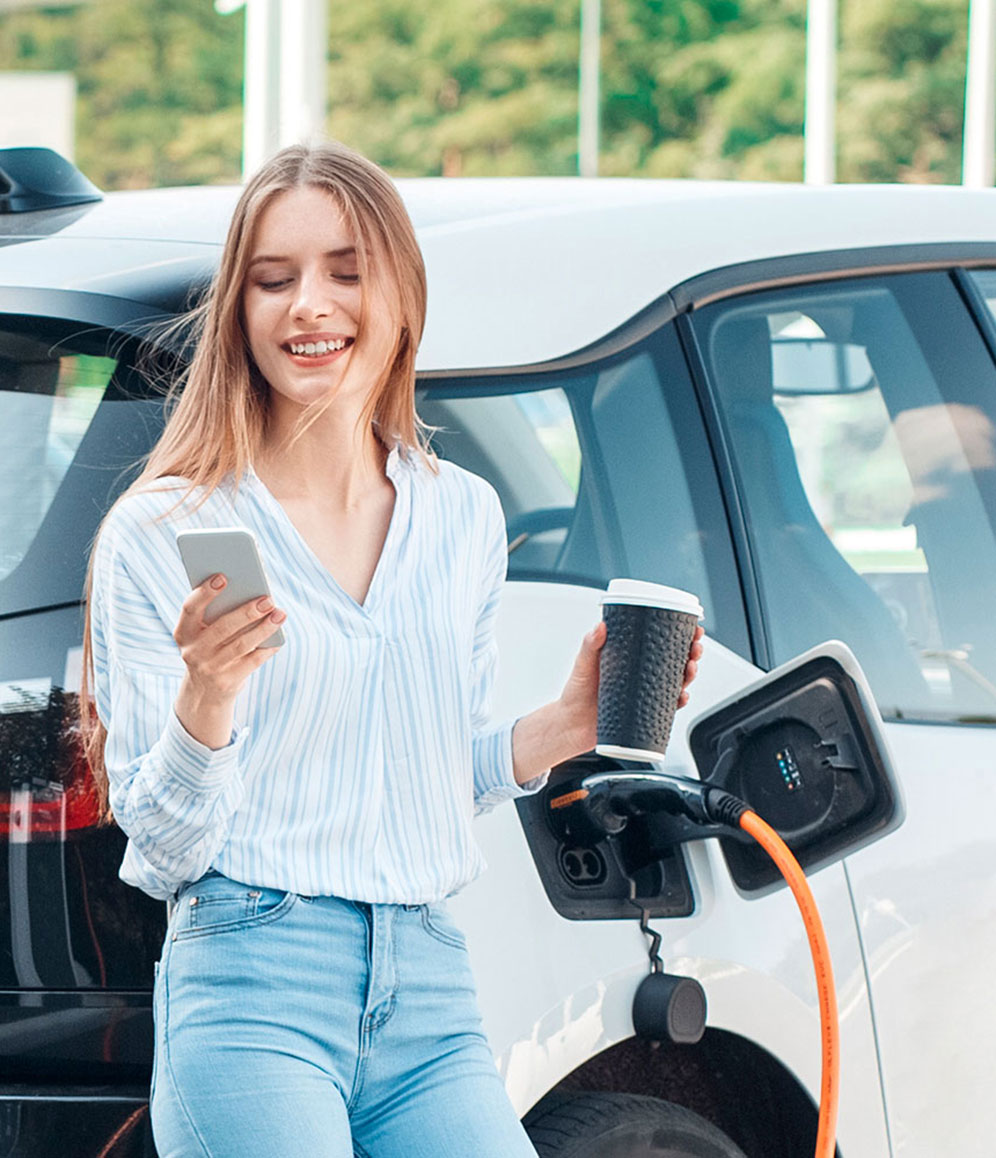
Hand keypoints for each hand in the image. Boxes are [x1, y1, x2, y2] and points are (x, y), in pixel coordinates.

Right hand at [172, 574, 285, 747]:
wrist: (204, 692)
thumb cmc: (210, 649)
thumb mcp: (203, 634)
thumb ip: (216, 614)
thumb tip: (250, 591)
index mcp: (183, 633)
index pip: (190, 608)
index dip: (204, 593)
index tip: (223, 577)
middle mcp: (193, 651)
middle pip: (223, 627)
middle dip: (247, 611)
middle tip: (267, 599)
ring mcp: (210, 668)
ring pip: (241, 644)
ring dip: (264, 628)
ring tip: (280, 614)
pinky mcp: (227, 682)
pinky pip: (252, 661)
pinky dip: (267, 648)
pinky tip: (279, 637)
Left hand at [557, 620, 705, 755]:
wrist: (570, 727)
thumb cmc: (575, 694)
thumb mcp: (582, 665)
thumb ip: (589, 646)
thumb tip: (600, 627)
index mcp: (630, 658)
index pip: (659, 642)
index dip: (679, 634)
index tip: (691, 628)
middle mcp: (640, 675)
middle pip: (674, 660)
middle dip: (691, 653)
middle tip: (694, 649)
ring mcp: (644, 694)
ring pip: (676, 682)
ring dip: (689, 675)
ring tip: (690, 670)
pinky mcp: (644, 713)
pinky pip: (667, 707)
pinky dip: (678, 702)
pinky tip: (681, 697)